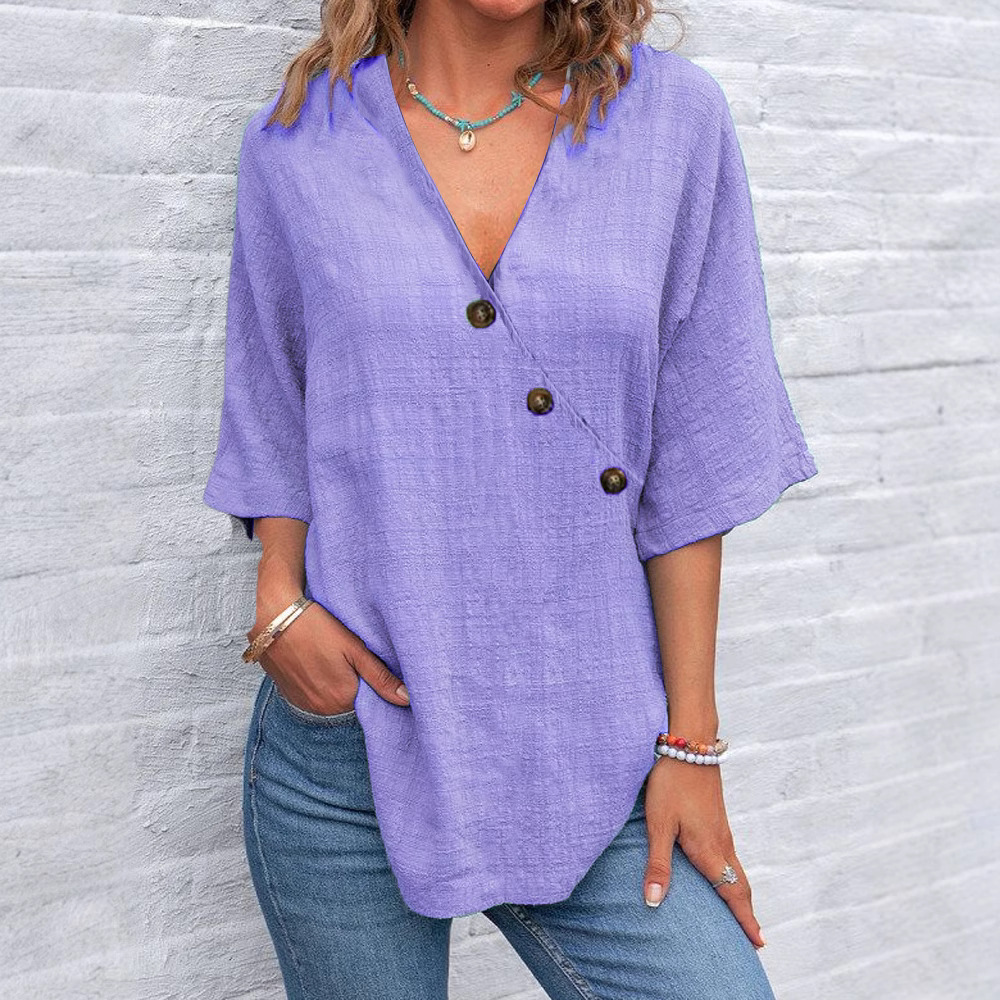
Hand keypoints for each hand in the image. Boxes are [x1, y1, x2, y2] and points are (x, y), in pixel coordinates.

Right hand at [247, 601, 409, 715]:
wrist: (276, 616)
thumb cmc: (319, 627)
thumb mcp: (355, 650)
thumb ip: (381, 678)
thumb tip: (408, 700)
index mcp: (342, 699)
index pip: (368, 700)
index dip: (371, 683)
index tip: (367, 664)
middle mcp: (321, 708)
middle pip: (348, 700)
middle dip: (352, 683)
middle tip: (348, 657)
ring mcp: (302, 703)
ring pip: (329, 698)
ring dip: (333, 683)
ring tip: (330, 657)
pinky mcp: (287, 694)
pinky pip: (310, 695)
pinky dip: (316, 682)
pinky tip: (316, 661)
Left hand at [642, 754, 765, 949]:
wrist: (690, 744)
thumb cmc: (671, 783)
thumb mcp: (658, 824)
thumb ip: (658, 863)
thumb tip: (654, 902)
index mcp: (709, 849)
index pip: (731, 892)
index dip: (744, 920)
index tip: (759, 943)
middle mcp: (721, 842)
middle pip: (740, 884)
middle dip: (747, 912)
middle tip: (756, 939)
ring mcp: (721, 828)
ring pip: (737, 868)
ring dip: (741, 893)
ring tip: (742, 912)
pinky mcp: (716, 817)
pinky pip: (731, 854)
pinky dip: (734, 873)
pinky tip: (724, 872)